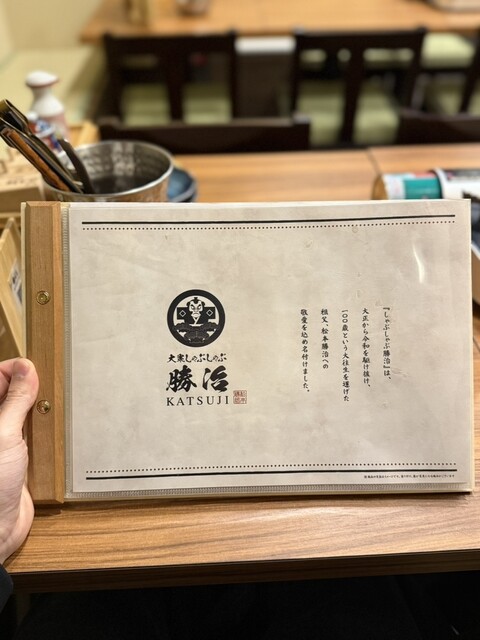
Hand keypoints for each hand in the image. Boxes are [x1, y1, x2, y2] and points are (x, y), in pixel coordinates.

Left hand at [0, 359, 38, 563]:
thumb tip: (25, 370)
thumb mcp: (4, 435)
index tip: (30, 369)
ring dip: (39, 410)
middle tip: (44, 387)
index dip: (11, 369)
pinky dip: (46, 430)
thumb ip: (15, 400)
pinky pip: (35, 434)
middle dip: (28, 387)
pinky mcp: (20, 456)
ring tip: (50, 407)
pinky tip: (54, 429)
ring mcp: (5, 442)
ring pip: (24, 412)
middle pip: (10, 393)